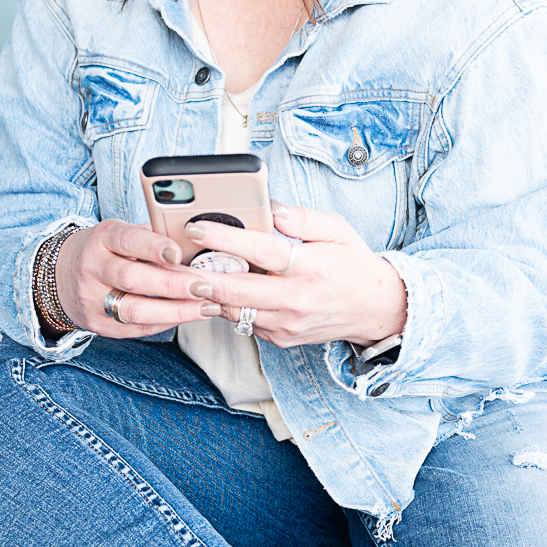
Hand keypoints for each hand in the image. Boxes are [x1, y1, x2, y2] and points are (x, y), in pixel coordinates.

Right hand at [55, 220, 222, 336]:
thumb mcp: (119, 233)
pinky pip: (135, 328)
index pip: (127, 241)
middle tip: (204, 287)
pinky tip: (186, 316)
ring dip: (175, 311)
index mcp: (101, 239)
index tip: (178, 254)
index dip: (153, 247)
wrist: (61, 276)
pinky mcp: (97, 324)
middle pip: (132, 279)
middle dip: (173, 285)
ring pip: (135, 310)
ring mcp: (92, 299)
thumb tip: (195, 245)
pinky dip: (165, 323)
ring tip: (204, 308)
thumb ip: (151, 238)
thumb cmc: (104, 251)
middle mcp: (92, 268)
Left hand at [179, 203, 406, 350]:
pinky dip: (228, 306)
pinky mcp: (281, 338)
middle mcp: (296, 300)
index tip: (197, 228)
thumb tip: (269, 208)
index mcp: (310, 268)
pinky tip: (217, 291)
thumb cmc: (353, 265)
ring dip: (208, 295)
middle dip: (200, 278)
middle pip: (237, 290)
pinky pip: (245, 321)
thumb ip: (302, 217)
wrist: (373, 310)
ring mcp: (287, 324)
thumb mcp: (336, 229)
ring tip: (186, 276)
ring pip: (234, 310)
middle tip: (173, 265)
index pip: (261, 251)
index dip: (225, 239)